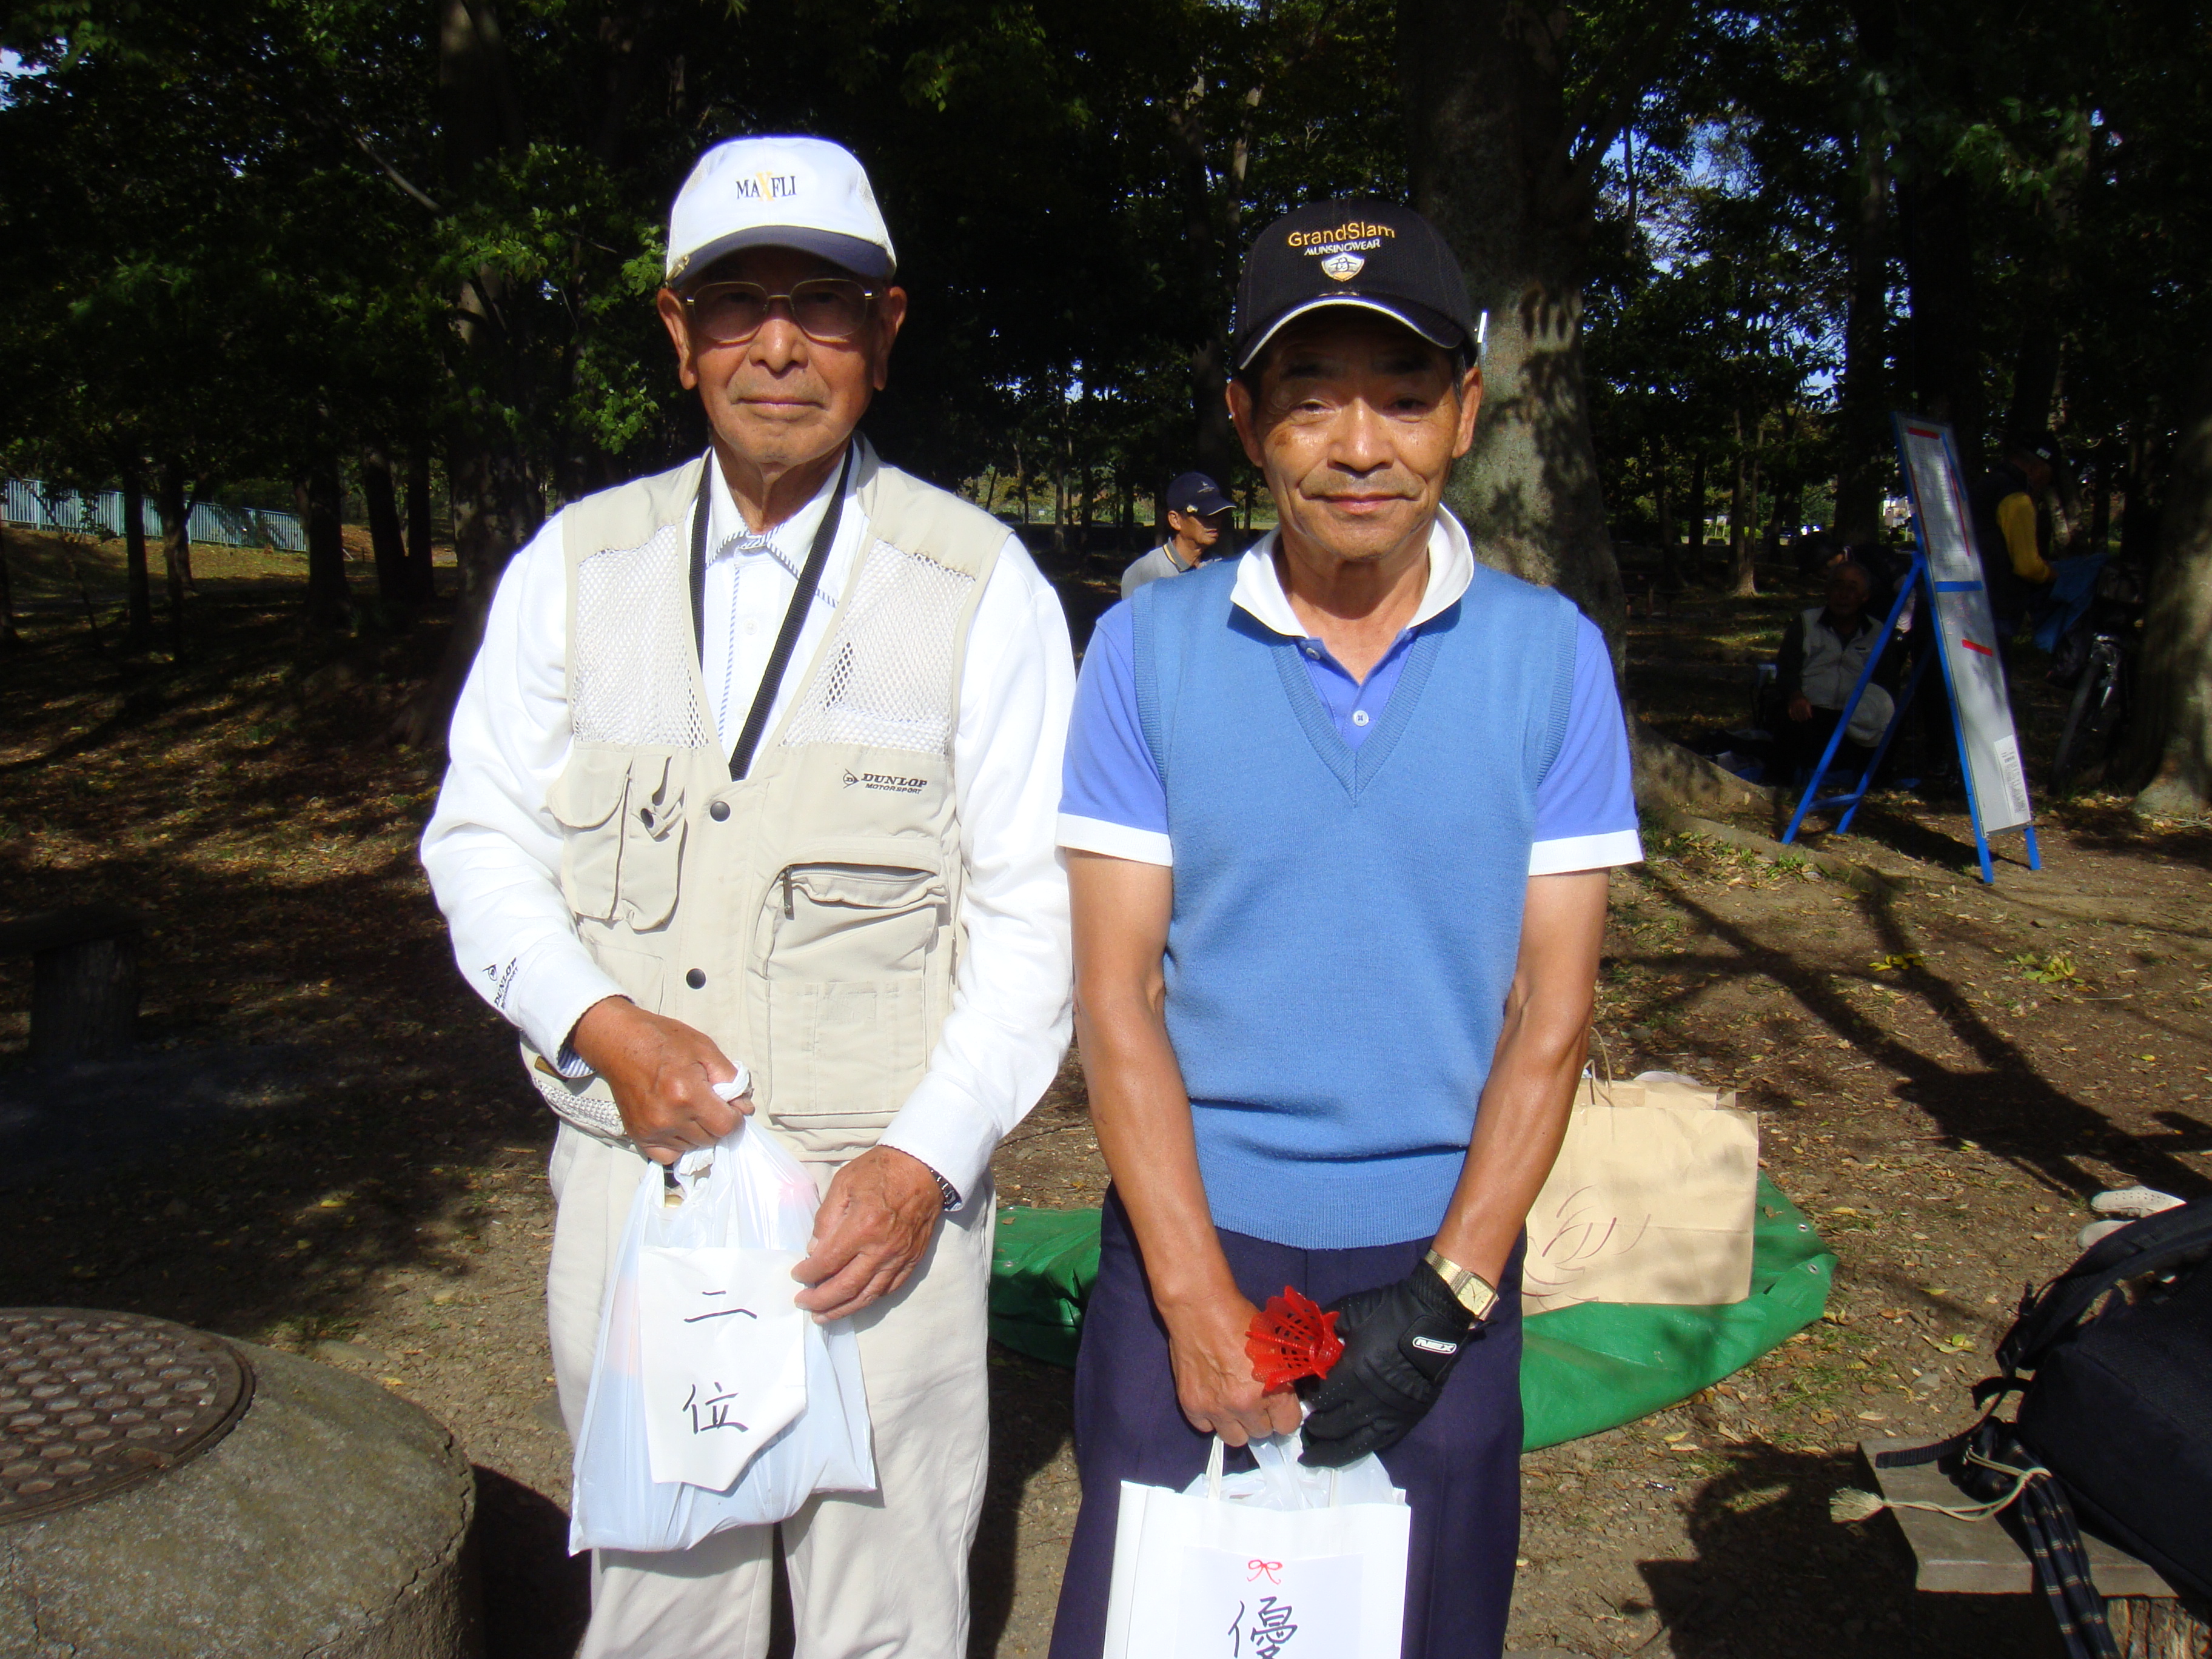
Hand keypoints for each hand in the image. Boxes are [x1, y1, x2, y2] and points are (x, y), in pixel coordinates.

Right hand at [567, 996, 748, 1165]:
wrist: (621, 1042)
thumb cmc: (665, 1040)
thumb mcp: (705, 1049)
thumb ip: (730, 1079)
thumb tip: (745, 1108)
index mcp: (688, 1095)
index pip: (726, 1126)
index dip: (735, 1116)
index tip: (729, 1104)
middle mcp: (669, 1119)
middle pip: (711, 1139)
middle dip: (717, 1123)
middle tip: (710, 1103)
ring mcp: (651, 1130)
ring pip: (692, 1147)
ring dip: (699, 1133)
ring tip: (692, 1109)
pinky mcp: (638, 1135)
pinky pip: (668, 1156)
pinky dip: (678, 1145)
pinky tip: (678, 1125)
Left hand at [792, 1146, 943, 1322]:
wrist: (923, 1168)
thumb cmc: (880, 1171)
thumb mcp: (843, 1184)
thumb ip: (826, 1218)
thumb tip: (814, 1250)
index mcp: (861, 1227)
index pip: (828, 1262)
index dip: (808, 1273)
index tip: (797, 1275)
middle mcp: (881, 1249)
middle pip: (846, 1287)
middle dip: (819, 1300)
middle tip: (803, 1303)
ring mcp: (899, 1258)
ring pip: (868, 1295)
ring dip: (842, 1309)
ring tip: (823, 1316)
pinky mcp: (913, 1260)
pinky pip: (889, 1289)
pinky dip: (869, 1299)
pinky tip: (855, 1301)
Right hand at [1159, 1288, 1304, 1446]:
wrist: (1201, 1308)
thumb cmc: (1241, 1319)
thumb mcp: (1276, 1344)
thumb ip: (1287, 1375)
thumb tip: (1292, 1394)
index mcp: (1272, 1389)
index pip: (1288, 1426)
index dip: (1284, 1414)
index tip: (1278, 1405)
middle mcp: (1245, 1405)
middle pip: (1262, 1433)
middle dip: (1261, 1417)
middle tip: (1254, 1398)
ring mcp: (1216, 1408)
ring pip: (1235, 1439)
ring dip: (1237, 1424)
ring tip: (1234, 1404)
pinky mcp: (1192, 1405)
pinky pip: (1206, 1428)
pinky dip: (1211, 1417)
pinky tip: (1213, 1398)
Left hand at [1300, 1264, 1474, 1467]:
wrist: (1434, 1319)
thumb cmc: (1390, 1313)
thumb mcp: (1350, 1312)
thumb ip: (1324, 1329)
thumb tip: (1303, 1341)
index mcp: (1353, 1372)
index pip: (1320, 1397)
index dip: (1306, 1398)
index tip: (1301, 1395)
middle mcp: (1369, 1400)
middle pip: (1331, 1425)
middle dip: (1313, 1427)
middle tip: (1303, 1425)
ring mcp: (1388, 1414)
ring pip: (1351, 1444)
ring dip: (1327, 1451)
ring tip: (1312, 1455)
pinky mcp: (1405, 1421)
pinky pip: (1375, 1444)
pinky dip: (1355, 1450)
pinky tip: (1342, 1452)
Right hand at [1788, 695, 1813, 721]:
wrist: (1795, 693)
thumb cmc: (1802, 699)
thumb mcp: (1807, 702)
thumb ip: (1809, 709)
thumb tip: (1810, 716)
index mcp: (1803, 702)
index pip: (1804, 710)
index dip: (1806, 715)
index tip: (1807, 718)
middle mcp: (1797, 703)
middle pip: (1799, 712)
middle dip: (1801, 717)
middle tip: (1802, 721)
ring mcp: (1792, 704)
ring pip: (1794, 712)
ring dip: (1796, 717)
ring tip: (1798, 720)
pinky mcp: (1789, 705)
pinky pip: (1789, 711)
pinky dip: (1791, 715)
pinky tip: (1793, 718)